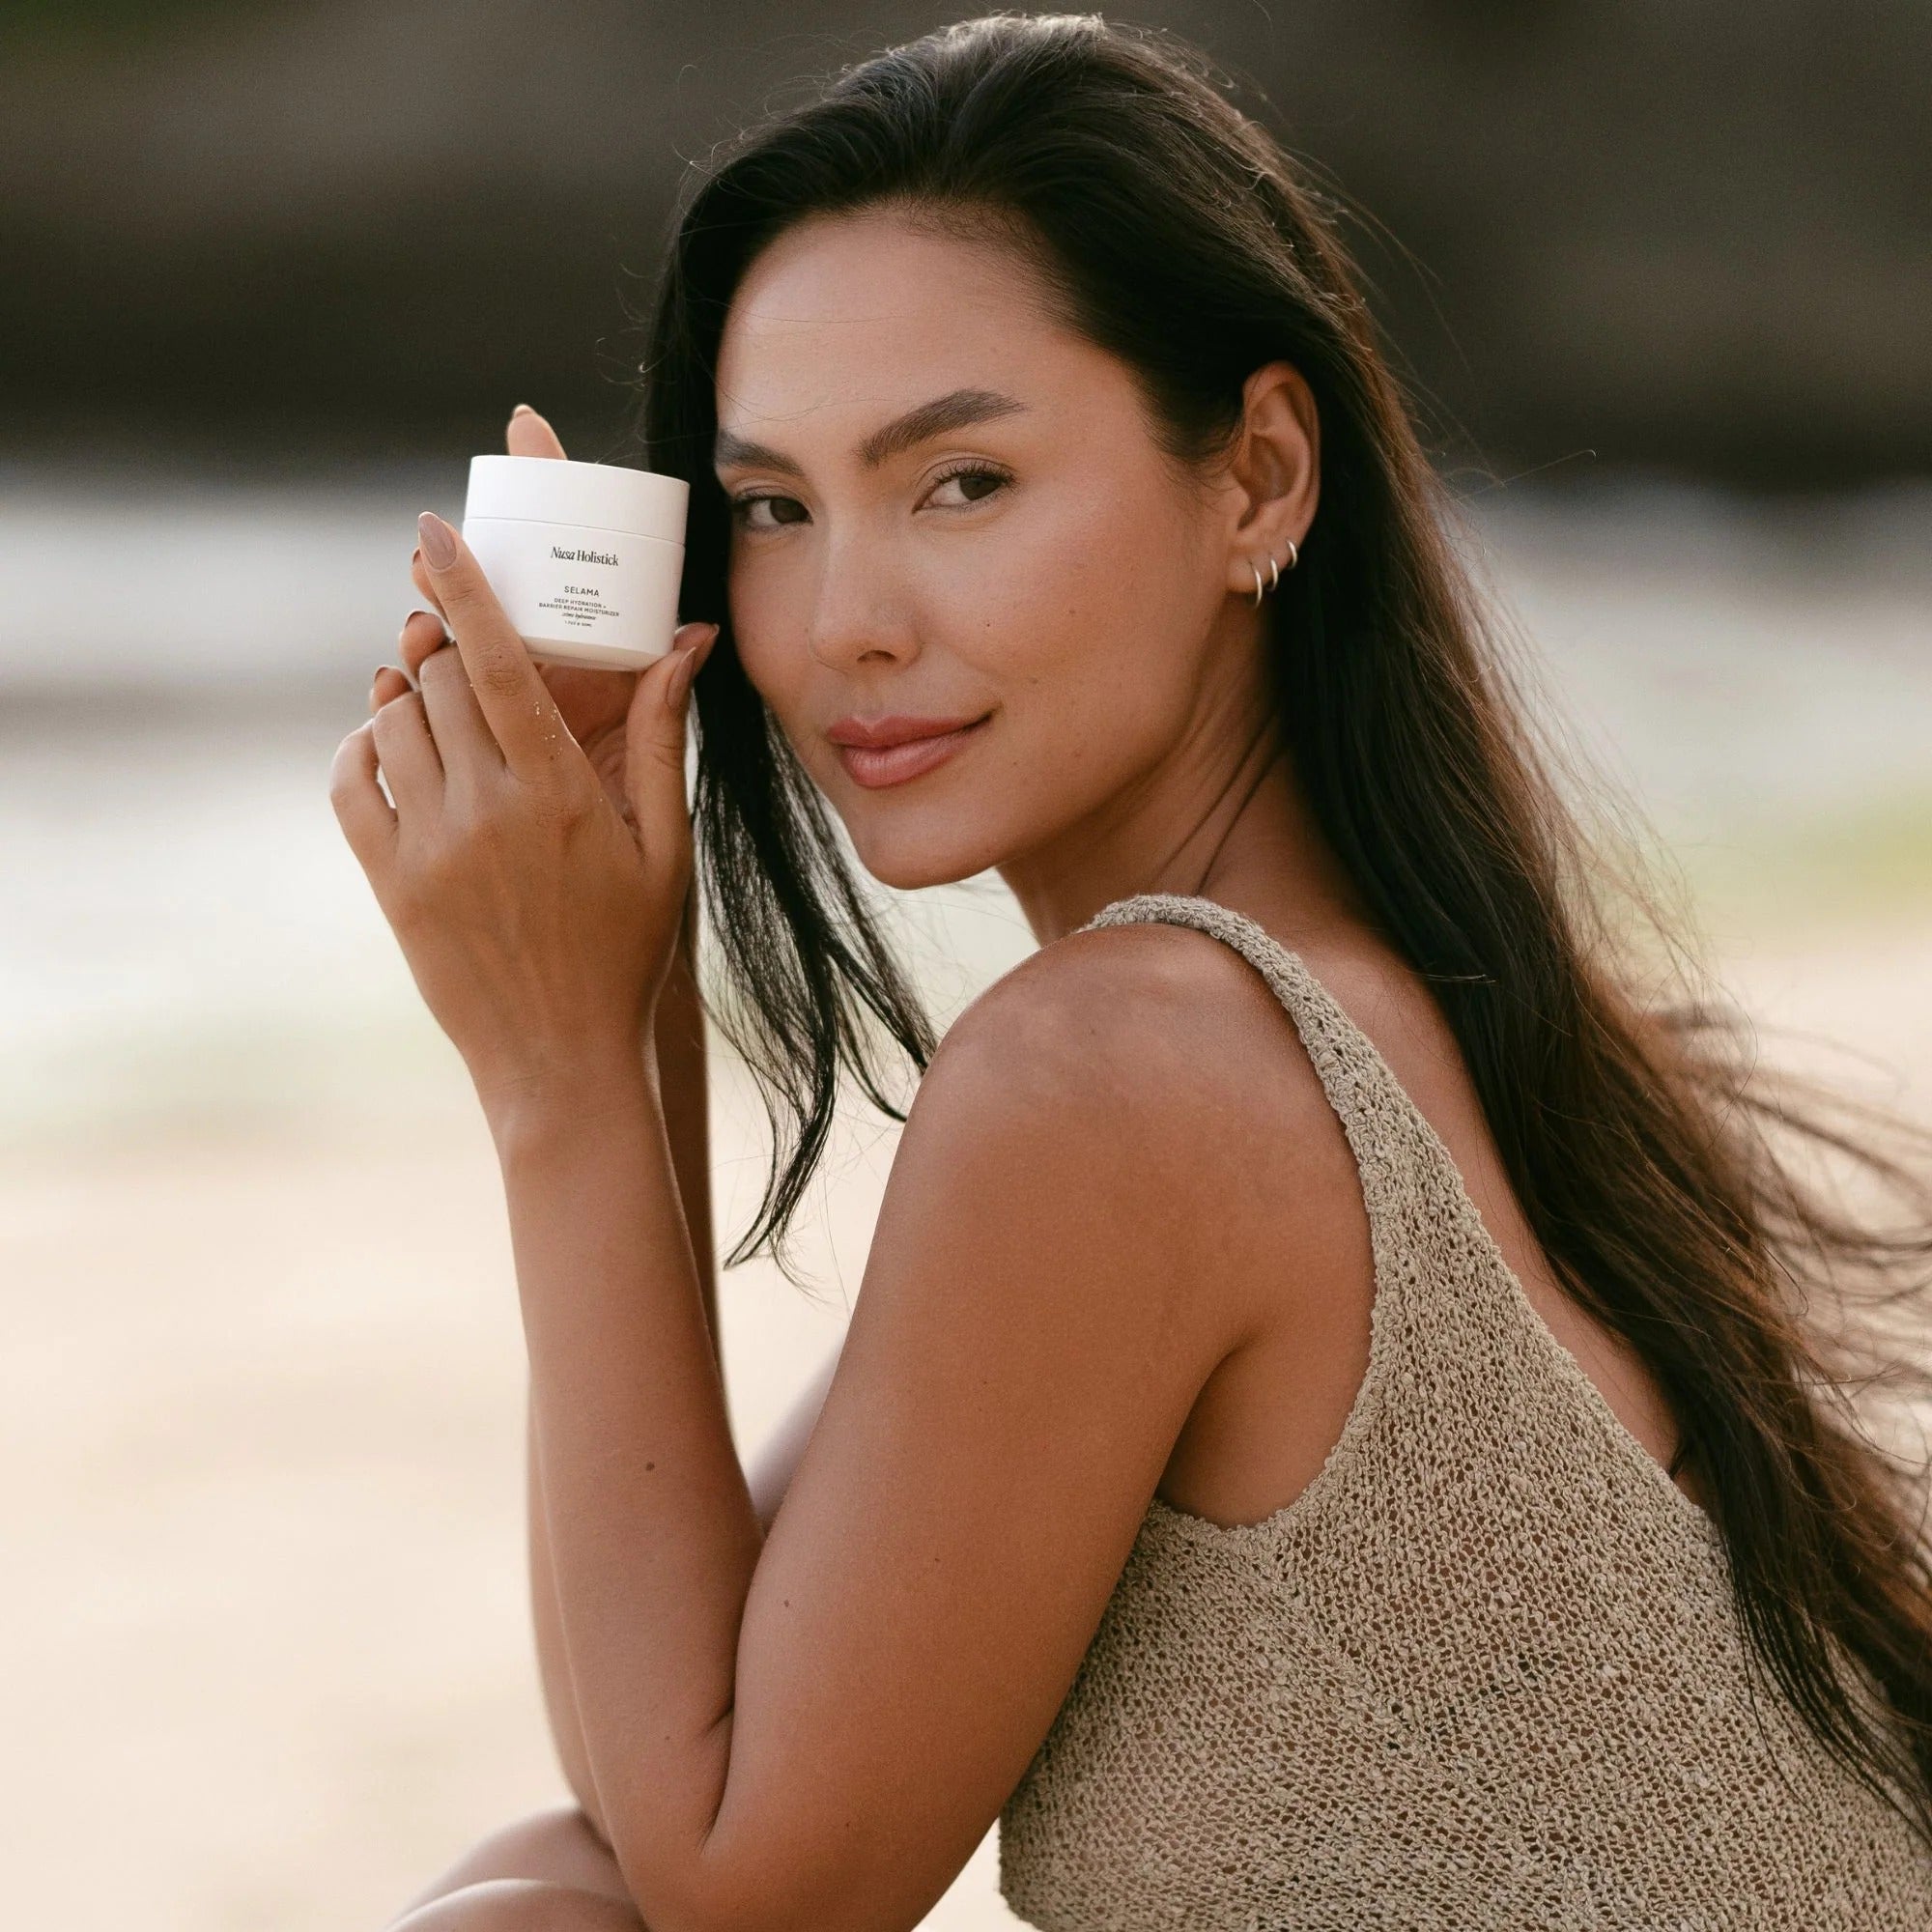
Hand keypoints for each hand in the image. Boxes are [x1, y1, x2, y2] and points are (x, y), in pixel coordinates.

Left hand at [332, 484, 717, 1117]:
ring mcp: (431, 848)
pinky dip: (364, 748)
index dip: (463, 585)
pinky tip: (392, 748)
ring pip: (395, 721)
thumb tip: (685, 644)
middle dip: (445, 642)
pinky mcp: (391, 883)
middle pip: (438, 677)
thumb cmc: (627, 951)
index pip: (496, 660)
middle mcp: (488, 810)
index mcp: (560, 792)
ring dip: (410, 694)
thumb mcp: (664, 846)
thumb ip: (661, 739)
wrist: (562, 1058)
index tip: (433, 530)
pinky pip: (352, 782)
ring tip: (436, 701)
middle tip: (458, 638)